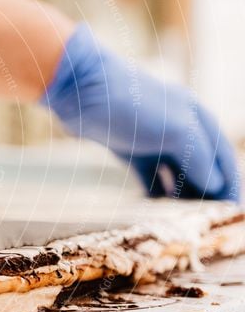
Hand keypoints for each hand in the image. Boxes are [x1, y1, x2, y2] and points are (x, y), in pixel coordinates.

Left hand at [42, 23, 238, 199]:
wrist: (81, 90)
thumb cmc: (132, 104)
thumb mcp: (175, 129)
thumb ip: (199, 157)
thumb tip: (216, 185)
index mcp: (198, 118)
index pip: (222, 157)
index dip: (230, 185)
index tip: (232, 213)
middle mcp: (179, 127)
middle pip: (201, 166)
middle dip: (205, 193)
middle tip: (203, 220)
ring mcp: (153, 138)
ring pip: (175, 173)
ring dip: (180, 194)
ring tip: (180, 218)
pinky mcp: (129, 147)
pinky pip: (149, 175)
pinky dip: (154, 191)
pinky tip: (153, 208)